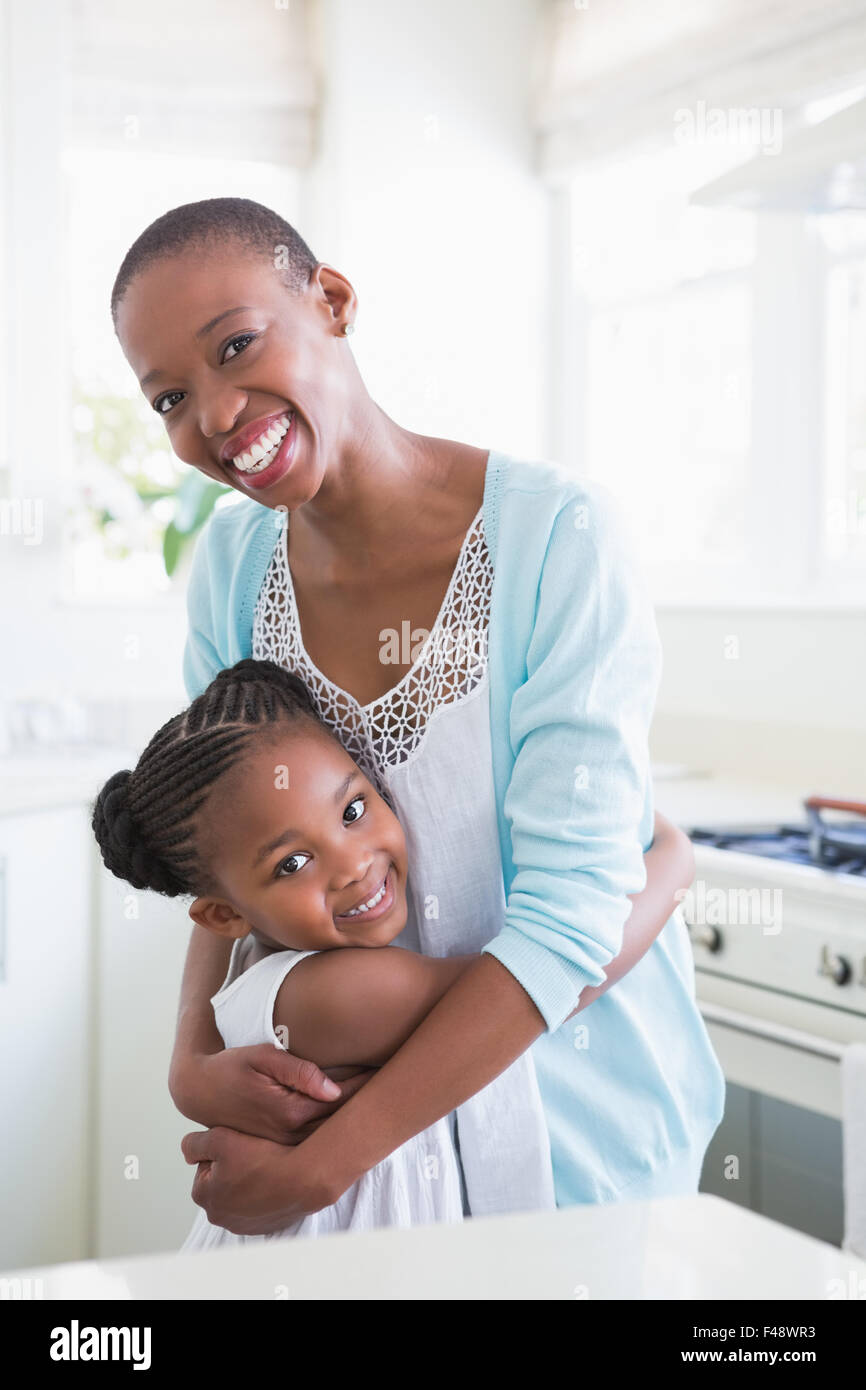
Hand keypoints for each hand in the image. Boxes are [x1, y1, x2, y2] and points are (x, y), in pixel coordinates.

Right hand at [171, 1043, 374, 1144]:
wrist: (202, 1091)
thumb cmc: (233, 1066)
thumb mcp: (262, 1058)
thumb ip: (298, 1071)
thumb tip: (333, 1089)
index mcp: (291, 1111)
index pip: (341, 1100)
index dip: (366, 1086)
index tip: (387, 1070)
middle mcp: (291, 1134)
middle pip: (341, 1122)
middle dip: (368, 1104)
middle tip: (395, 1084)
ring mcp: (286, 1144)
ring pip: (332, 1135)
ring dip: (356, 1119)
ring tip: (383, 1099)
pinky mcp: (281, 1145)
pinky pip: (318, 1139)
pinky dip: (338, 1129)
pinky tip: (355, 1117)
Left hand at [181, 1126, 336, 1234]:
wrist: (302, 1178)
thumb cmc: (262, 1159)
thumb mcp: (219, 1137)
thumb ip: (195, 1143)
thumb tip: (188, 1150)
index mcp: (203, 1196)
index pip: (205, 1166)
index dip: (221, 1151)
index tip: (239, 1147)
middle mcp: (220, 1217)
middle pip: (221, 1182)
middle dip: (233, 1169)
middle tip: (252, 1155)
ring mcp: (243, 1225)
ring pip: (240, 1195)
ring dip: (248, 1182)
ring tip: (265, 1167)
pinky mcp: (264, 1227)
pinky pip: (258, 1206)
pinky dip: (263, 1194)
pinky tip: (273, 1180)